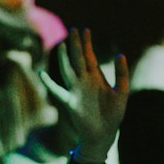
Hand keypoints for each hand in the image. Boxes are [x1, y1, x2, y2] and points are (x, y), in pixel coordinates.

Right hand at [39, 26, 129, 161]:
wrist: (104, 134)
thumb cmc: (114, 114)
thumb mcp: (122, 91)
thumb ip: (121, 73)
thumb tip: (120, 54)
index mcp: (97, 77)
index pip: (90, 56)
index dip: (87, 43)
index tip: (85, 29)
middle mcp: (85, 81)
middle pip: (78, 59)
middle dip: (76, 45)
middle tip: (73, 29)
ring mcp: (76, 91)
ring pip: (68, 70)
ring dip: (64, 58)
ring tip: (60, 45)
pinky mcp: (70, 102)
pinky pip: (57, 91)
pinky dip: (49, 83)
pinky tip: (42, 74)